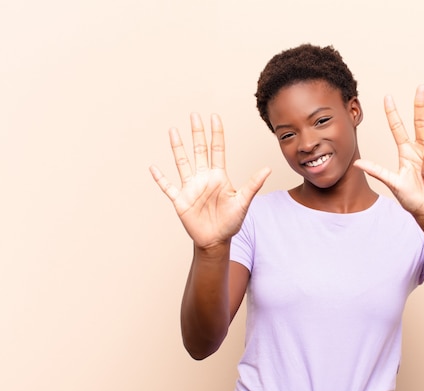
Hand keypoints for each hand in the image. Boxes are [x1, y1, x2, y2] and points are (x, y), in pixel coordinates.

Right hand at [149, 113, 270, 247]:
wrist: (217, 240)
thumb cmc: (231, 222)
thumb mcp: (243, 202)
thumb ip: (253, 184)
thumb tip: (268, 168)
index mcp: (219, 176)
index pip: (217, 150)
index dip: (216, 134)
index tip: (214, 117)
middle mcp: (204, 178)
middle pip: (199, 151)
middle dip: (197, 133)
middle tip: (194, 115)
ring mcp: (191, 188)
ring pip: (182, 163)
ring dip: (177, 148)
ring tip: (173, 131)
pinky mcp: (180, 200)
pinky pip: (168, 187)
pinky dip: (160, 179)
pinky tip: (153, 168)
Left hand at [354, 85, 423, 218]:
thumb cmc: (411, 199)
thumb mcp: (392, 183)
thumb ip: (376, 171)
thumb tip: (357, 163)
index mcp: (406, 152)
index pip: (398, 128)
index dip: (393, 113)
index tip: (388, 97)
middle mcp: (420, 150)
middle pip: (421, 123)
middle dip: (421, 104)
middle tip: (421, 86)